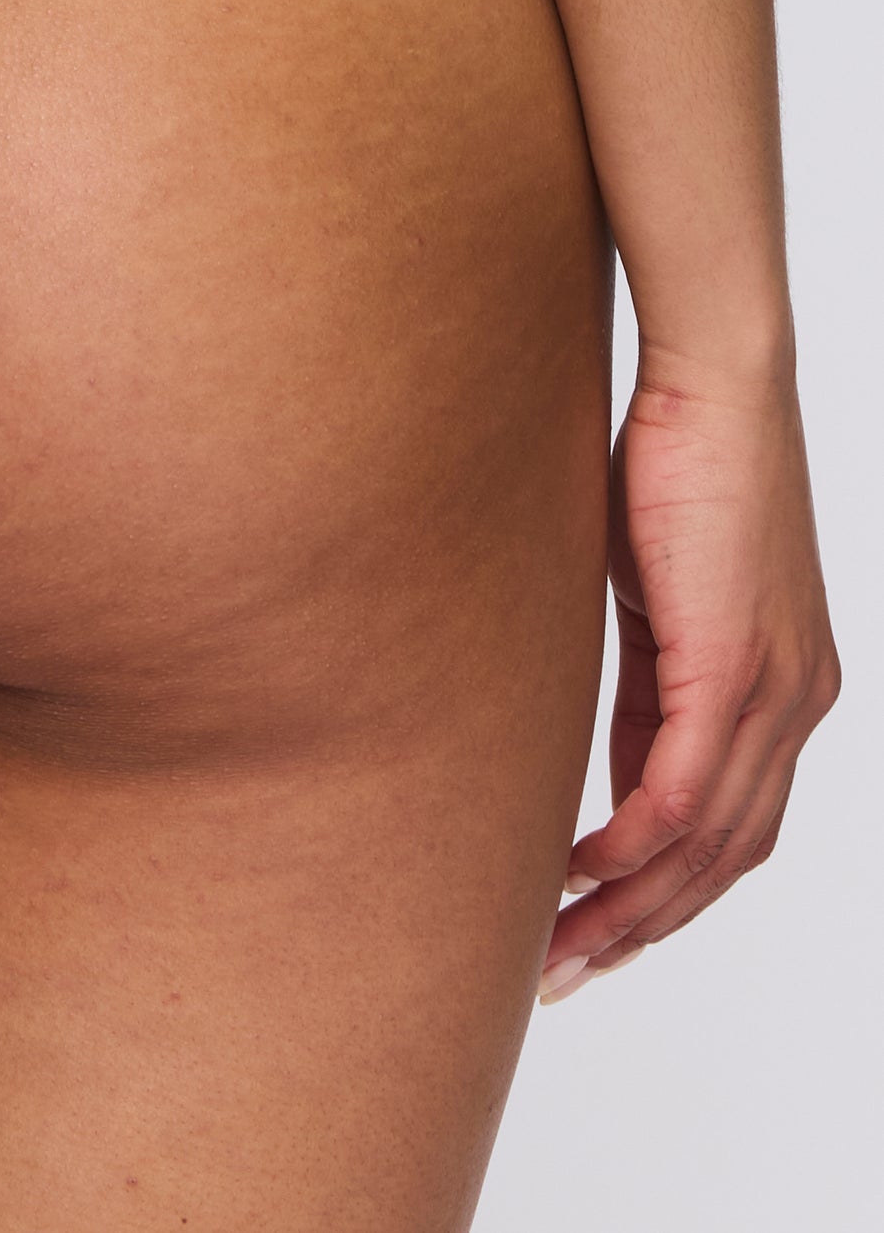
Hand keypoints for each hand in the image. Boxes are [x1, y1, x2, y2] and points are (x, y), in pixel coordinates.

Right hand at [539, 346, 838, 1002]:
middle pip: (728, 856)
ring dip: (634, 904)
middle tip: (566, 971)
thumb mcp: (651, 594)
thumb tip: (607, 757)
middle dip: (646, 926)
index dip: (667, 891)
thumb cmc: (676, 466)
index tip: (595, 929)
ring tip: (561, 943)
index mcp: (780, 688)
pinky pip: (688, 783)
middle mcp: (797, 703)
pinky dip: (637, 840)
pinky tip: (584, 869)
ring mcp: (776, 687)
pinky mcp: (736, 662)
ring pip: (711, 838)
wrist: (717, 386)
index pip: (731, 824)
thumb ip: (646, 680)